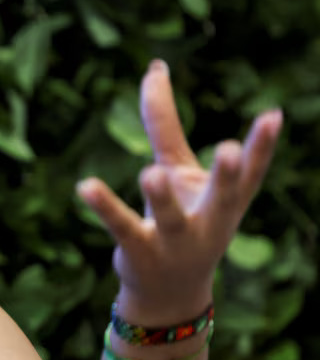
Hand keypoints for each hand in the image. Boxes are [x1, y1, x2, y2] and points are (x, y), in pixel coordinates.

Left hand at [77, 60, 282, 321]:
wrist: (167, 292)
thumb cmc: (180, 219)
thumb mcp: (177, 169)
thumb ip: (164, 123)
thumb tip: (154, 67)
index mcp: (224, 202)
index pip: (249, 175)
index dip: (262, 147)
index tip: (273, 115)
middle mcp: (206, 223)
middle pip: (221, 200)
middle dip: (229, 177)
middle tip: (231, 149)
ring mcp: (173, 242)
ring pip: (168, 219)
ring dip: (160, 198)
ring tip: (150, 175)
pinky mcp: (138, 251)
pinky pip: (121, 227)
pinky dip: (104, 206)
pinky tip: (85, 186)